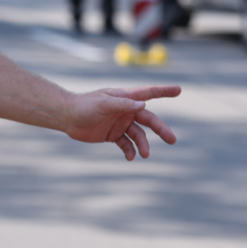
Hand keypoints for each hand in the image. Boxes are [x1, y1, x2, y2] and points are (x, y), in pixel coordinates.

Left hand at [64, 85, 180, 159]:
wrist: (67, 117)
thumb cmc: (85, 105)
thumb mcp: (104, 103)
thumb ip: (123, 104)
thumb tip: (144, 105)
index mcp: (125, 98)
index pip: (148, 93)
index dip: (164, 91)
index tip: (179, 90)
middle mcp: (125, 110)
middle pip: (149, 119)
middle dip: (161, 129)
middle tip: (172, 140)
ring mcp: (120, 123)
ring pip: (139, 135)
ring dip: (143, 145)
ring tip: (145, 154)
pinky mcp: (113, 135)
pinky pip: (126, 144)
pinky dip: (130, 151)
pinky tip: (130, 157)